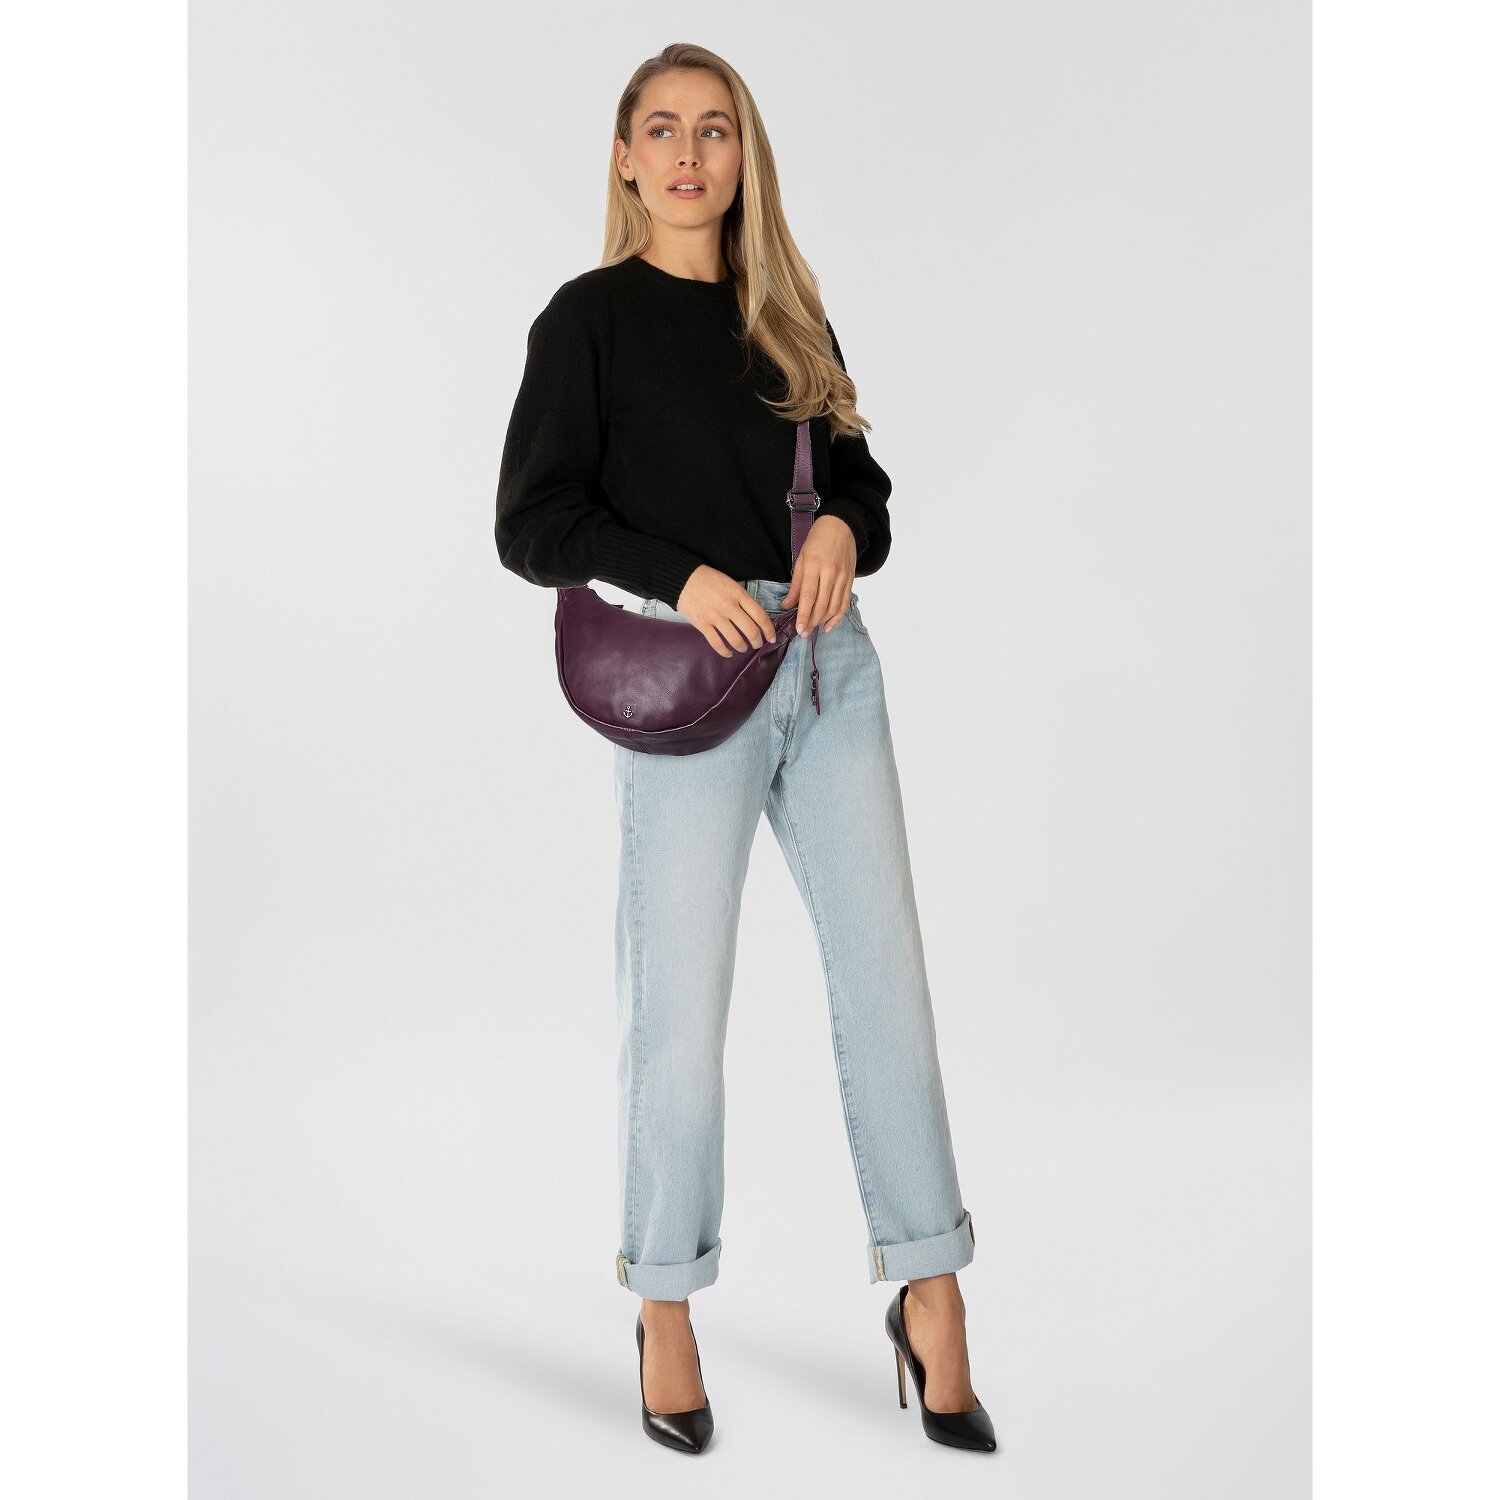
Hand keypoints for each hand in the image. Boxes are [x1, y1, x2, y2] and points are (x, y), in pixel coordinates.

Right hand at [676, 566, 779, 658]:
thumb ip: (743, 599)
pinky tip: (728, 653)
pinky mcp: (702, 624)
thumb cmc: (708, 579)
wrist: (683, 578)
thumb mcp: (731, 584)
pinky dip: (725, 651)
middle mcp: (729, 606)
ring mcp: (715, 616)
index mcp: (739, 594)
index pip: (760, 616)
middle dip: (757, 642)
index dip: (769, 629)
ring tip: (743, 648)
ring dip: (742, 647)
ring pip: (735, 640)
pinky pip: (717, 643)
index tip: (771, 637)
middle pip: (751, 631)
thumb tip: (755, 618)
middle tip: (757, 644)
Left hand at [782, 514, 856, 635]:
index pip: (808, 596)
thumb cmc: (817, 540)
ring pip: (834, 606)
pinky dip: (837, 616)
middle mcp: (830, 573)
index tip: (799, 628)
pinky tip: (829, 625)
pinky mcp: (851, 580)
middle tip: (803, 633)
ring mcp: (843, 577)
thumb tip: (787, 605)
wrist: (841, 526)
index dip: (803, 614)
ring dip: (823, 621)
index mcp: (814, 565)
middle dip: (812, 622)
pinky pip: (844, 603)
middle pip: (822, 605)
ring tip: (813, 629)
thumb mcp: (801, 558)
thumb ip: (795, 584)